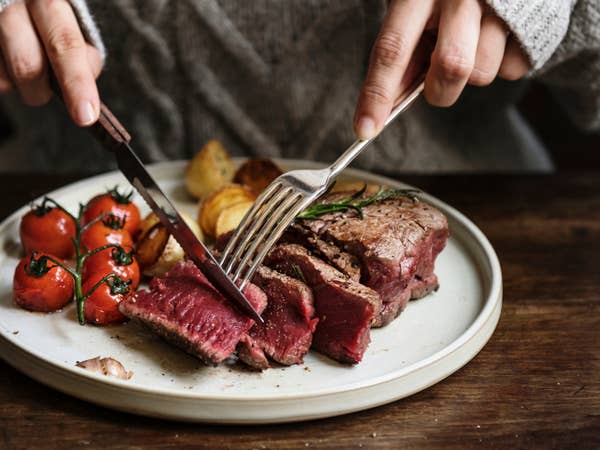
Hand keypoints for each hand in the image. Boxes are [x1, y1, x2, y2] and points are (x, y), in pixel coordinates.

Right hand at [0, 0, 102, 125]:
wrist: (15, 3)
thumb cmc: (50, 20)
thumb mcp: (74, 27)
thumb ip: (85, 56)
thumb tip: (83, 88)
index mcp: (48, 2)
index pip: (65, 46)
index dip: (77, 84)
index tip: (86, 116)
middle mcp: (13, 7)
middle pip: (28, 67)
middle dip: (41, 91)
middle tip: (45, 91)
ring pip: (4, 78)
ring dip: (20, 87)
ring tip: (26, 67)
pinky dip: (5, 79)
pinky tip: (9, 63)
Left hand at [354, 0, 530, 139]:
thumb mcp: (417, 8)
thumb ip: (405, 49)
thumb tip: (390, 100)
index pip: (393, 49)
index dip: (377, 94)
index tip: (365, 129)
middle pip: (450, 66)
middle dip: (439, 91)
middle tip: (436, 84)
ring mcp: (500, 6)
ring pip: (482, 73)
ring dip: (470, 74)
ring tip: (472, 42)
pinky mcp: (532, 21)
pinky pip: (512, 69)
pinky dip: (501, 64)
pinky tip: (496, 38)